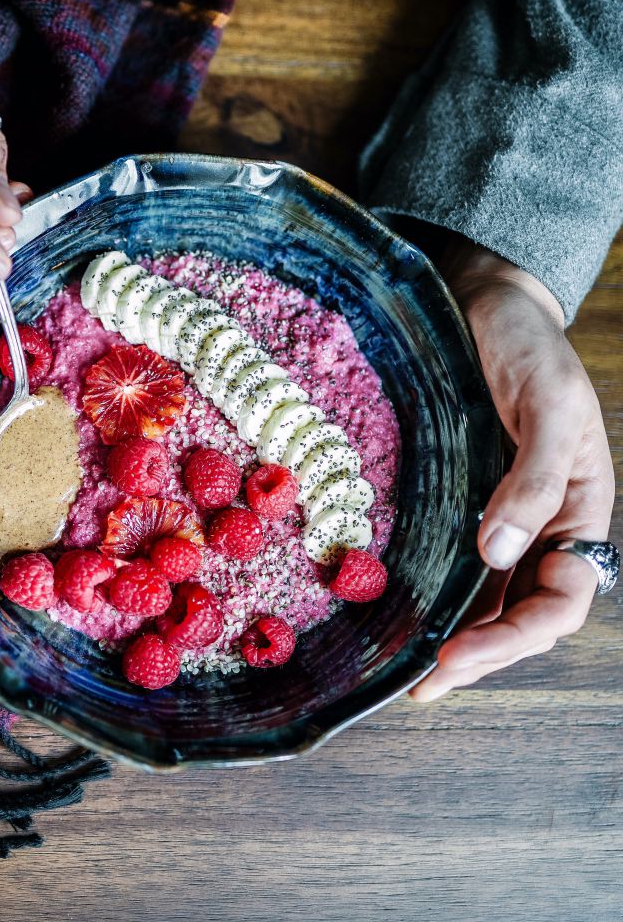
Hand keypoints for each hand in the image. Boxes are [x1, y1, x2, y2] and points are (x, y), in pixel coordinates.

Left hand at [410, 240, 614, 701]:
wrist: (492, 304)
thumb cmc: (532, 349)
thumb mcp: (550, 405)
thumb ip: (536, 479)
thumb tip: (500, 553)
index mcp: (582, 512)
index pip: (560, 600)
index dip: (513, 637)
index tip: (457, 655)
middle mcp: (544, 523)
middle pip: (522, 611)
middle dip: (481, 654)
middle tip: (424, 685)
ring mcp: (504, 513)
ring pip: (489, 595)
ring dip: (458, 637)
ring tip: (414, 674)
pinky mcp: (465, 496)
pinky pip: (458, 558)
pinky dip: (439, 592)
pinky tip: (407, 613)